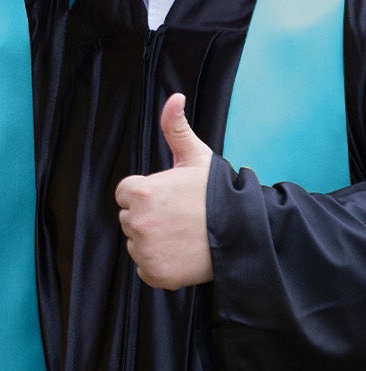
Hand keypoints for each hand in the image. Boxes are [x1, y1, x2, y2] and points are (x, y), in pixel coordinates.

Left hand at [114, 93, 214, 288]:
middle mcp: (137, 221)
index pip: (127, 194)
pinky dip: (160, 264)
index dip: (149, 194)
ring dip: (154, 240)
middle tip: (181, 217)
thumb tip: (174, 97)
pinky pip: (145, 267)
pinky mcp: (154, 273)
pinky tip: (182, 254)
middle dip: (150, 216)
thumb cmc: (218, 193)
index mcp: (139, 192)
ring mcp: (145, 249)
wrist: (245, 234)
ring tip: (183, 235)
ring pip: (137, 242)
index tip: (172, 198)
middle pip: (129, 218)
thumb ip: (175, 127)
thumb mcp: (196, 157)